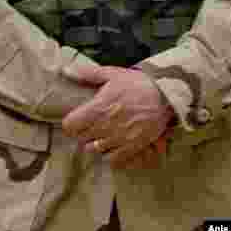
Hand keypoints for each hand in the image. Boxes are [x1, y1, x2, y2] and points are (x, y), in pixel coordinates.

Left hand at [61, 64, 175, 167]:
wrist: (164, 96)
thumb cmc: (137, 84)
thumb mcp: (111, 74)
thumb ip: (87, 74)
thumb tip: (65, 70)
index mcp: (97, 108)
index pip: (70, 125)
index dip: (70, 123)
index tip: (76, 120)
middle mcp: (105, 126)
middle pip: (81, 139)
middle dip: (83, 133)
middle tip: (90, 126)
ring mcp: (119, 139)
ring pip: (95, 150)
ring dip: (96, 143)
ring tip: (102, 135)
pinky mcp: (133, 147)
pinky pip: (114, 160)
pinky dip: (111, 155)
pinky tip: (113, 146)